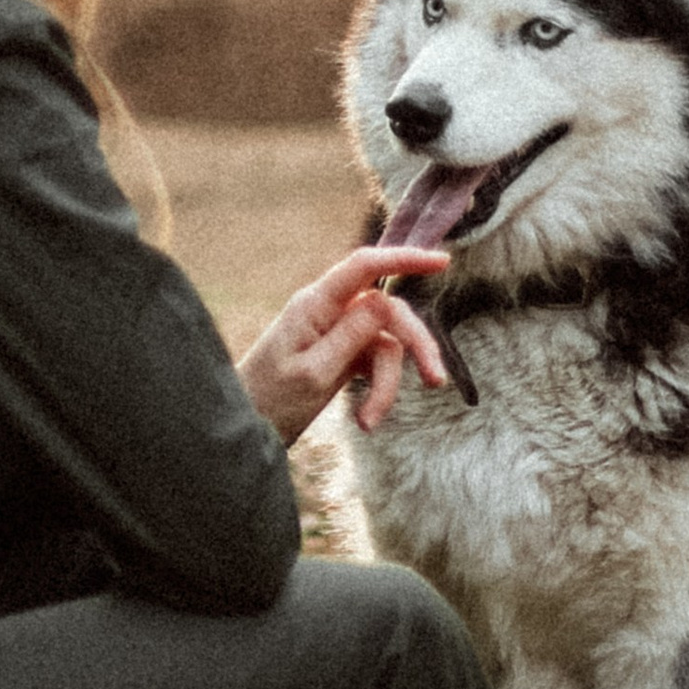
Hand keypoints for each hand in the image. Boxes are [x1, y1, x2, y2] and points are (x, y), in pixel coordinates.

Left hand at [237, 245, 451, 442]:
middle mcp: (328, 313)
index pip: (364, 267)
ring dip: (388, 386)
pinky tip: (366, 421)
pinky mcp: (342, 357)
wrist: (246, 429)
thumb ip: (351, 335)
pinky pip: (376, 365)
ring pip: (386, 345)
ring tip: (369, 422)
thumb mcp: (314, 373)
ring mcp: (337, 334)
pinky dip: (377, 392)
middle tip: (435, 381)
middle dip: (414, 345)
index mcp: (315, 305)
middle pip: (388, 312)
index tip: (443, 263)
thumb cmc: (270, 400)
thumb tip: (384, 300)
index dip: (404, 259)